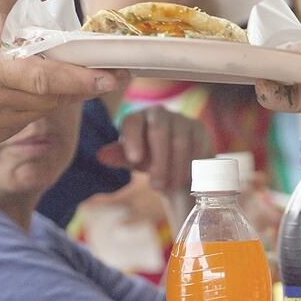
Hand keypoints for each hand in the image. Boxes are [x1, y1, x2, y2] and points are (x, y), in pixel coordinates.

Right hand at [0, 13, 129, 157]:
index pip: (46, 77)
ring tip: (74, 71)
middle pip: (54, 96)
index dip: (82, 78)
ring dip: (58, 91)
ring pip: (40, 108)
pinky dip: (31, 103)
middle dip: (85, 83)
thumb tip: (31, 32)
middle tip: (114, 70)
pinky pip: (20, 119)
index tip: (111, 76)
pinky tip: (26, 88)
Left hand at [96, 106, 214, 191]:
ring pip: (180, 142)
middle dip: (158, 161)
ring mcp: (181, 119)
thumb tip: (101, 155)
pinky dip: (192, 164)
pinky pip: (197, 145)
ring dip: (176, 167)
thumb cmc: (149, 161)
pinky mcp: (199, 129)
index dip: (133, 139)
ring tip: (171, 186)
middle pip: (159, 132)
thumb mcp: (133, 161)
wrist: (175, 165)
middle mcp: (159, 113)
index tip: (134, 160)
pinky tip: (189, 178)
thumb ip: (119, 157)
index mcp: (137, 118)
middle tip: (156, 186)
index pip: (132, 123)